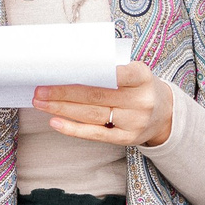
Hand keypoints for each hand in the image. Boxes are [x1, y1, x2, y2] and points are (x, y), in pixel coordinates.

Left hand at [34, 61, 172, 147]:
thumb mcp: (133, 71)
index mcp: (143, 77)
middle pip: (96, 95)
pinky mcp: (126, 139)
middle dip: (63, 92)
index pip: (117, 73)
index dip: (92, 72)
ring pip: (91, 114)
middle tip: (40, 89)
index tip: (65, 69)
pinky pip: (95, 134)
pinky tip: (55, 122)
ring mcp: (134, 122)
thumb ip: (109, 67)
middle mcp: (141, 101)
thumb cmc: (139, 87)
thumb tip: (69, 65)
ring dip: (62, 109)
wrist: (164, 114)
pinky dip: (73, 128)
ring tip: (41, 102)